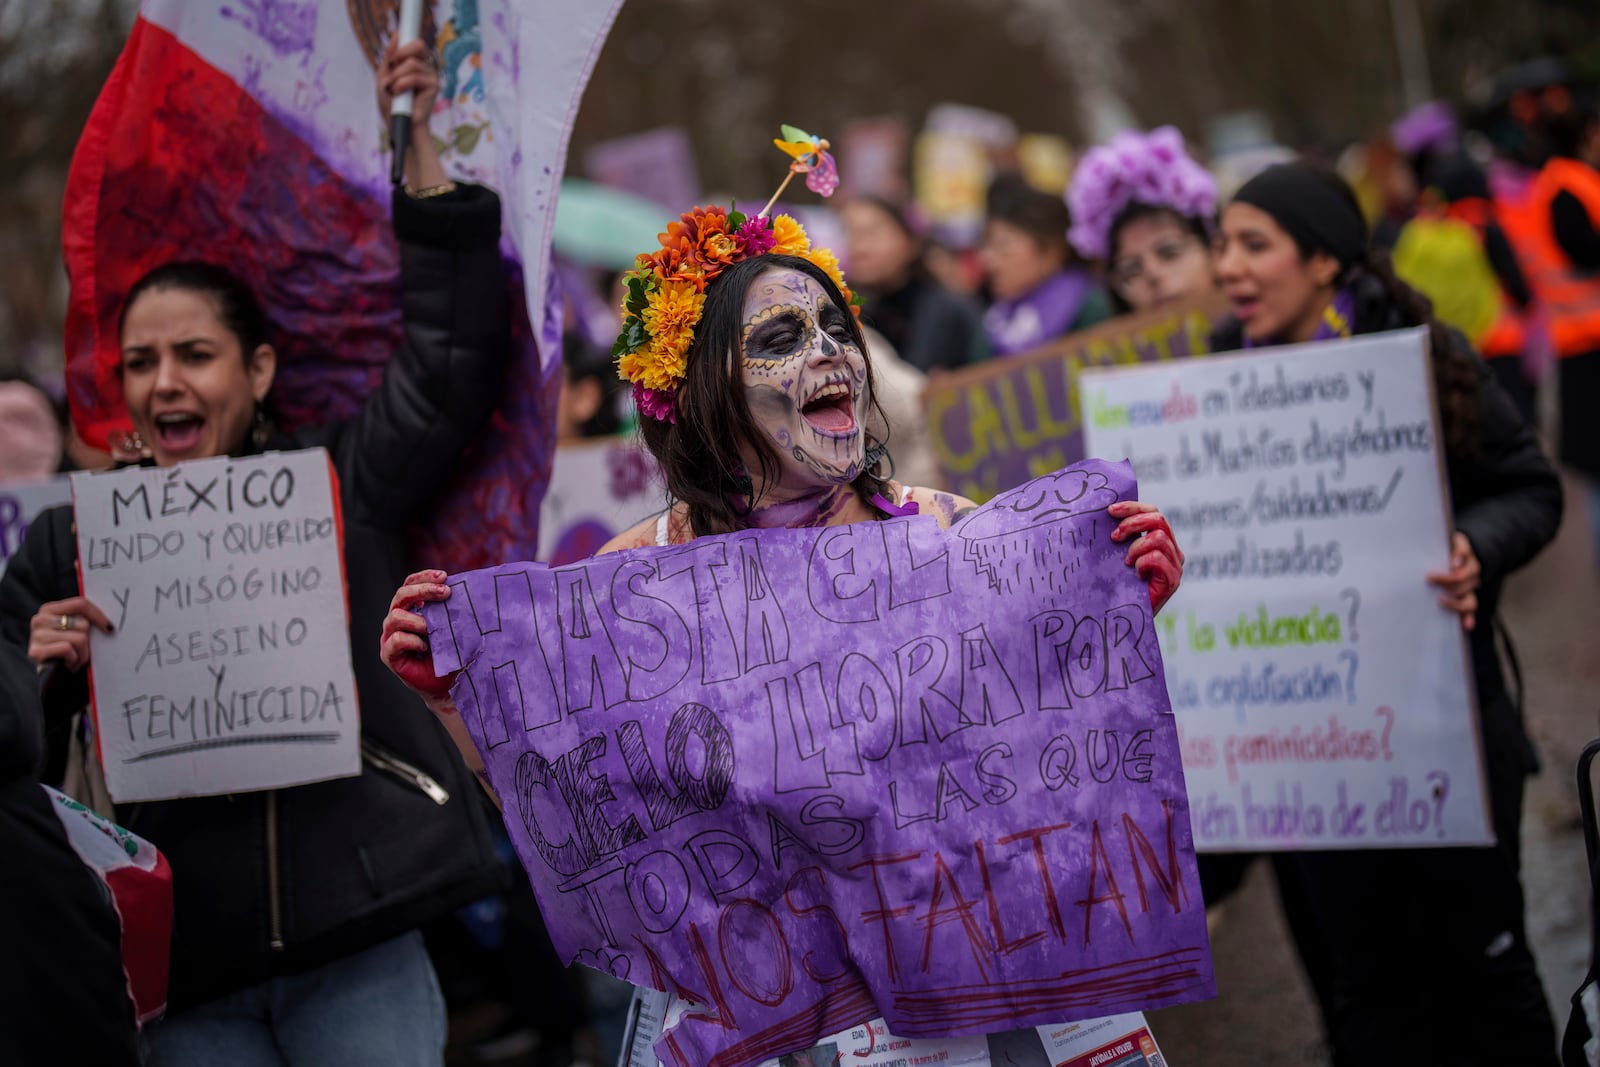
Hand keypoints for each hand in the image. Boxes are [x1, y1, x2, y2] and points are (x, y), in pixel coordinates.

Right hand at [28, 597, 112, 671]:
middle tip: (81, 652)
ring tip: (75, 659)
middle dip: (88, 642)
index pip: (80, 604)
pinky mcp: (36, 652)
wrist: (50, 674)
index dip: (98, 615)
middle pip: (83, 624)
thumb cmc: (66, 650)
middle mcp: (40, 619)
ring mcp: (37, 635)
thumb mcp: (74, 630)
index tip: (109, 628)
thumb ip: (83, 620)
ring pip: (80, 639)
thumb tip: (108, 621)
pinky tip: (67, 664)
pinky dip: (73, 660)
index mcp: (50, 609)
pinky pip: (68, 650)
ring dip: (83, 654)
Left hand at [377, 37, 447, 189]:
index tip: (393, 58)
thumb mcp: (384, 75)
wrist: (397, 125)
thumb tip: (396, 34)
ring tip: (394, 90)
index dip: (404, 45)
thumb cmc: (390, 104)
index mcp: (415, 63)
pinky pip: (415, 76)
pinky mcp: (434, 87)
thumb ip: (390, 56)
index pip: (414, 43)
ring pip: (412, 63)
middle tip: (391, 70)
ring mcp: (431, 76)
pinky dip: (402, 84)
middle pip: (418, 44)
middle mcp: (426, 67)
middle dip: (400, 55)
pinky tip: (399, 93)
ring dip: (397, 77)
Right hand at [380, 570, 455, 707]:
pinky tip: (425, 647)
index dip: (424, 577)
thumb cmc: (452, 653)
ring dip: (417, 619)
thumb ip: (455, 609)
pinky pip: (395, 640)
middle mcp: (398, 619)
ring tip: (432, 628)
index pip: (411, 584)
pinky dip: (411, 640)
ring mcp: (390, 636)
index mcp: (411, 608)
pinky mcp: (389, 655)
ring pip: (394, 616)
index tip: (445, 576)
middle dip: (423, 590)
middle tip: (446, 593)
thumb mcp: (456, 627)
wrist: (448, 684)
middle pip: (401, 595)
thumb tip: (473, 588)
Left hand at [1109, 501, 1183, 614]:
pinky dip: (1142, 563)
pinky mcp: (1173, 581)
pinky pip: (1157, 558)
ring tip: (1126, 563)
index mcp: (1161, 540)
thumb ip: (1120, 536)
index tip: (1110, 511)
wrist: (1123, 618)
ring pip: (1158, 538)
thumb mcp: (1117, 555)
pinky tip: (1135, 574)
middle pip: (1158, 518)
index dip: (1132, 507)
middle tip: (1114, 538)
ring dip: (1136, 548)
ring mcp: (1175, 566)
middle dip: (1132, 523)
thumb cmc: (1117, 585)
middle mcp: (1172, 551)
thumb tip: (1104, 511)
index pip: (1153, 512)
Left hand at [1426, 531, 1480, 631]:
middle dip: (1447, 584)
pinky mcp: (1468, 598)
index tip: (1433, 573)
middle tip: (1429, 581)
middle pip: (1463, 583)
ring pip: (1469, 600)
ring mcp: (1471, 589)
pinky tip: (1466, 626)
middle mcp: (1473, 575)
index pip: (1463, 565)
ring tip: (1440, 601)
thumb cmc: (1451, 547)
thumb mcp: (1453, 540)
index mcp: (1469, 560)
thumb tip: (1455, 561)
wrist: (1462, 553)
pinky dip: (1469, 618)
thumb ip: (1456, 548)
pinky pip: (1471, 610)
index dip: (1452, 569)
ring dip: (1456, 603)